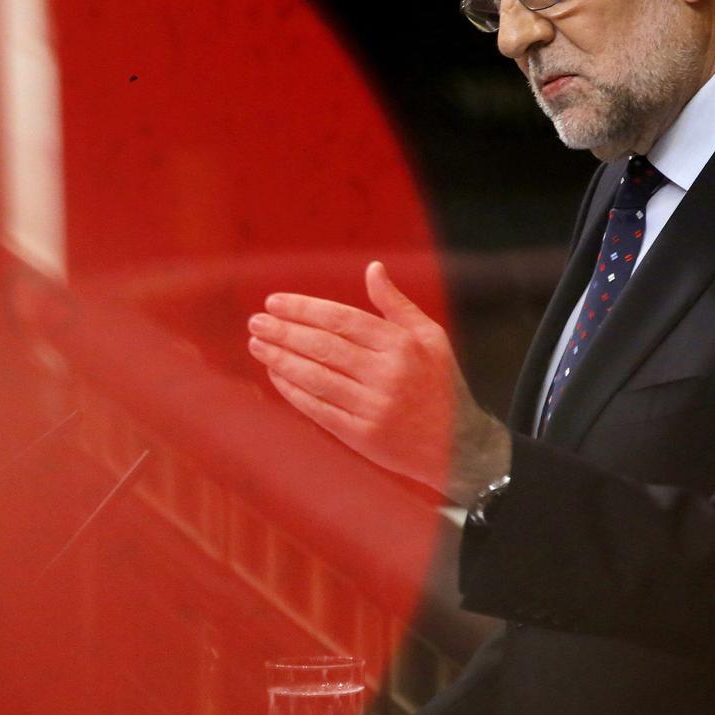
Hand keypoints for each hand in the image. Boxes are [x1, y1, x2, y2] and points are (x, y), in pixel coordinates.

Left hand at [247, 261, 508, 504]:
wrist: (458, 447)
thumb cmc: (441, 385)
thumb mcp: (430, 337)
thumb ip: (396, 304)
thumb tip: (373, 268)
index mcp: (402, 345)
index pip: (342, 319)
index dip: (304, 309)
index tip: (274, 302)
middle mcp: (387, 375)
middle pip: (323, 346)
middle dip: (284, 331)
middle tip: (256, 322)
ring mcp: (373, 407)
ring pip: (315, 377)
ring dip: (280, 360)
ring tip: (258, 345)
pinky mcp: (361, 435)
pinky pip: (317, 409)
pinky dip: (292, 391)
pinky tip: (275, 376)